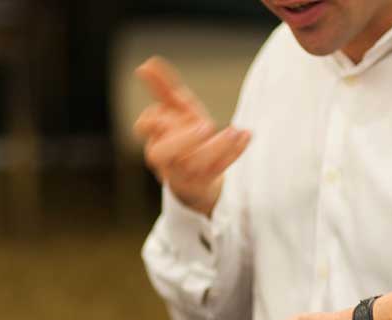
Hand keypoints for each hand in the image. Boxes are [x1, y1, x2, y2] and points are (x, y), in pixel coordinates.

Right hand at [134, 56, 250, 217]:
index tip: (175, 107)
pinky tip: (247, 135)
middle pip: (161, 154)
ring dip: (216, 146)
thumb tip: (146, 64)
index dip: (156, 118)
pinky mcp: (202, 184)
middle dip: (182, 139)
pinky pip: (218, 171)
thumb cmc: (183, 138)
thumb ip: (162, 88)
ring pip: (193, 165)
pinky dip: (233, 154)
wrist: (197, 177)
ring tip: (235, 130)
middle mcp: (164, 159)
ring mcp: (182, 174)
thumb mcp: (175, 112)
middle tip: (206, 125)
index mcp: (154, 138)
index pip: (144, 126)